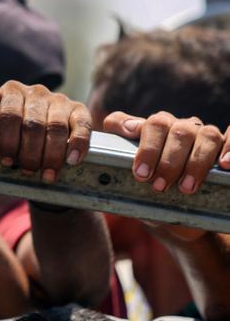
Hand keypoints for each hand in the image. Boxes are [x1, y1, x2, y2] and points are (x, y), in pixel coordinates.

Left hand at [0, 81, 91, 182]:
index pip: (9, 114)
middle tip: (26, 171)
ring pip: (56, 127)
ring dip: (51, 155)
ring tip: (46, 175)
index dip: (7, 140)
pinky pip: (82, 125)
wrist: (33, 131)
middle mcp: (36, 92)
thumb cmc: (7, 125)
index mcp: (12, 91)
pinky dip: (78, 144)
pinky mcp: (78, 110)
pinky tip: (72, 160)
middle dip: (29, 152)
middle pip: (33, 124)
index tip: (6, 161)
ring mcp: (59, 100)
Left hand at [101, 111, 228, 193]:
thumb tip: (128, 132)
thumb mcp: (131, 177)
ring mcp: (203, 135)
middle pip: (174, 130)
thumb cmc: (152, 189)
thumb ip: (118, 152)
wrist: (179, 213)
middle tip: (158, 186)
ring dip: (195, 162)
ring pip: (205, 134)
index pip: (149, 125)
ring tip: (186, 188)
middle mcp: (179, 126)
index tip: (141, 173)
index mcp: (154, 128)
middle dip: (166, 161)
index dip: (146, 148)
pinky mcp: (224, 146)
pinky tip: (224, 165)